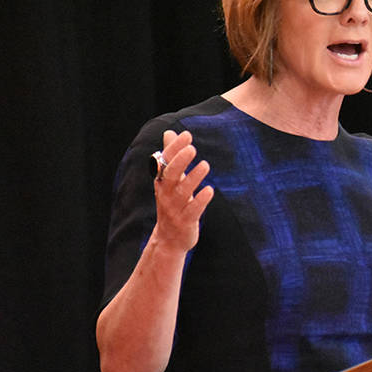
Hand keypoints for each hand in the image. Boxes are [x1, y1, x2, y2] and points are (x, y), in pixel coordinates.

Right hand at [152, 130, 213, 252]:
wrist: (169, 239)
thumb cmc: (172, 203)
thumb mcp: (169, 180)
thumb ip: (170, 156)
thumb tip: (169, 133)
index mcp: (162, 181)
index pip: (165, 162)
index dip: (175, 148)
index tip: (187, 135)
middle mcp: (166, 194)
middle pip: (171, 175)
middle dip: (180, 161)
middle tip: (192, 148)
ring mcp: (175, 208)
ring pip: (183, 192)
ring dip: (193, 178)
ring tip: (205, 165)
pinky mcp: (186, 222)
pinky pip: (193, 210)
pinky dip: (200, 200)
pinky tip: (209, 190)